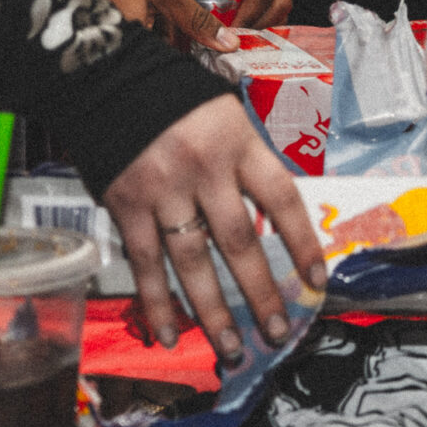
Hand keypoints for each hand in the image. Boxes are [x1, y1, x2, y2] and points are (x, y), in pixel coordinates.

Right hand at [104, 94, 326, 360]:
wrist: (109, 78)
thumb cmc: (178, 101)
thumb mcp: (228, 116)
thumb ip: (248, 163)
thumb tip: (275, 216)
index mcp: (238, 143)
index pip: (282, 198)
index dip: (302, 242)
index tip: (317, 280)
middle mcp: (204, 169)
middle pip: (239, 240)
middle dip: (261, 293)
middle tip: (277, 332)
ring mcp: (163, 190)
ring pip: (192, 261)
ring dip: (212, 311)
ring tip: (231, 348)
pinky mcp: (126, 206)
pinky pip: (145, 263)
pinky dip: (158, 302)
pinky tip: (172, 333)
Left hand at [159, 0, 292, 27]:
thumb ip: (182, 2)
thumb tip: (180, 39)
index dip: (248, 19)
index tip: (229, 38)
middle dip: (261, 26)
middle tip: (236, 44)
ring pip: (282, 1)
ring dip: (263, 23)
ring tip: (238, 39)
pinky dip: (262, 15)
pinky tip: (241, 27)